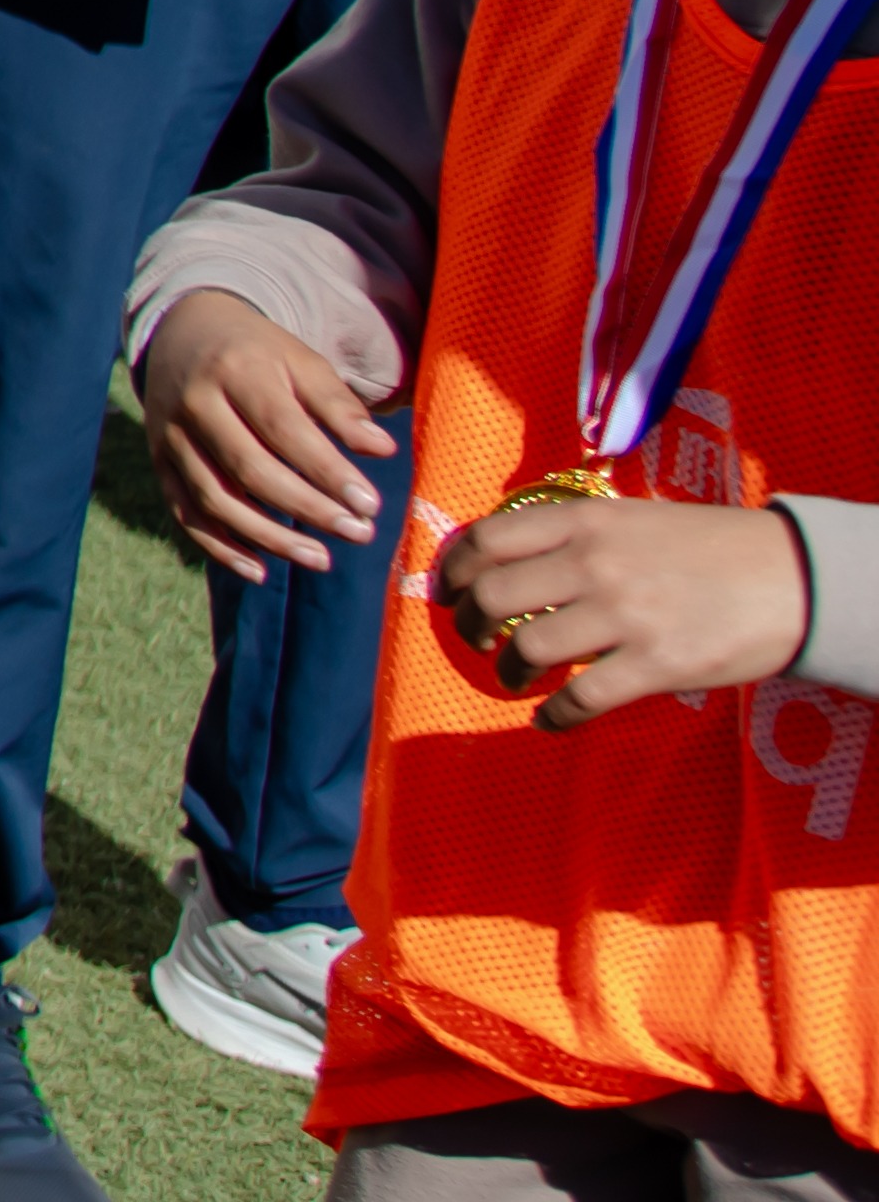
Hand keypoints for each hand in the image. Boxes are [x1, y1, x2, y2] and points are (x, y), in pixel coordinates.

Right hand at [136, 289, 394, 576]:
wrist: (183, 333)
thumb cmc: (259, 355)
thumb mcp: (300, 362)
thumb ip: (338, 406)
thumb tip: (382, 450)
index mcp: (235, 370)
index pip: (283, 428)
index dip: (327, 470)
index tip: (370, 504)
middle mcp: (195, 403)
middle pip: (249, 468)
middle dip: (308, 508)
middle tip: (360, 534)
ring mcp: (171, 437)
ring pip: (215, 499)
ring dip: (269, 537)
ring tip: (321, 560)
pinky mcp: (160, 464)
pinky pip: (185, 514)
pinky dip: (219, 548)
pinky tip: (260, 572)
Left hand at [438, 484, 818, 725]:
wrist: (791, 576)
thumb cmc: (709, 545)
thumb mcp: (632, 518)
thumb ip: (576, 534)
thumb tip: (514, 560)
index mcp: (585, 520)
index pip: (487, 539)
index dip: (453, 570)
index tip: (446, 592)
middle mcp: (595, 562)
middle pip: (494, 595)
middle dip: (469, 623)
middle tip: (475, 639)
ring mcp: (625, 614)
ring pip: (528, 647)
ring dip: (508, 670)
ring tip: (513, 677)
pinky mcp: (657, 664)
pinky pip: (583, 698)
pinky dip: (555, 716)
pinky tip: (550, 720)